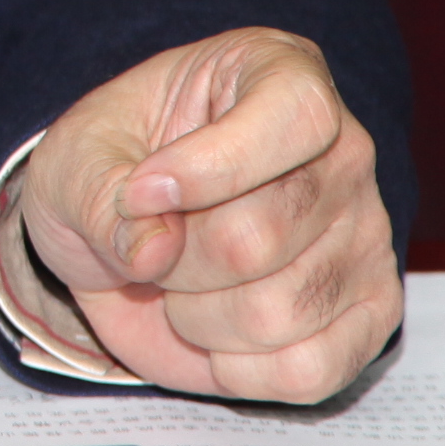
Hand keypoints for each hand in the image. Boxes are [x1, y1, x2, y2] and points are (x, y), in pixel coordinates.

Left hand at [0, 27, 399, 401]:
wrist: (130, 230)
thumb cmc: (114, 169)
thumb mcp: (74, 159)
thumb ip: (98, 195)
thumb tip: (155, 247)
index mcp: (281, 75)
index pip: (294, 118)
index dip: (209, 168)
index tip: (141, 190)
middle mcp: (345, 152)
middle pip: (260, 237)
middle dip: (174, 260)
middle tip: (155, 243)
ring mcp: (367, 236)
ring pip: (276, 313)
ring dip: (197, 317)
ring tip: (185, 282)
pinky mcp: (370, 313)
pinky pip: (308, 369)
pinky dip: (237, 368)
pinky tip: (216, 332)